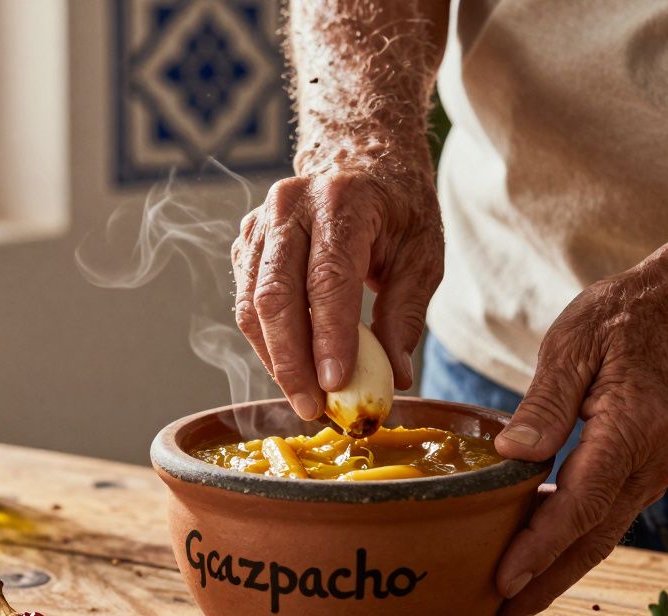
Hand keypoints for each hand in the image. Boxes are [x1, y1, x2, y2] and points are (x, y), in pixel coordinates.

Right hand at [231, 161, 442, 419]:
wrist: (358, 155)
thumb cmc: (397, 208)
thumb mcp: (422, 254)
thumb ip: (405, 314)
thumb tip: (396, 378)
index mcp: (343, 199)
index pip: (329, 277)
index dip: (328, 336)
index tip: (334, 384)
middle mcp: (291, 204)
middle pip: (276, 294)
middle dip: (291, 360)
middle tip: (312, 407)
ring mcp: (261, 221)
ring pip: (252, 302)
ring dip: (274, 358)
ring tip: (303, 397)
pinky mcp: (246, 241)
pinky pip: (246, 301)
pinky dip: (266, 341)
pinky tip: (291, 366)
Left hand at [491, 260, 667, 615]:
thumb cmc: (628, 315)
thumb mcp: (576, 342)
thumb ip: (546, 401)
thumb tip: (513, 454)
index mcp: (631, 429)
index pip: (580, 503)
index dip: (539, 547)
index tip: (502, 579)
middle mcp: (650, 461)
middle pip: (593, 538)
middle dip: (546, 583)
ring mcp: (654, 468)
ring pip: (602, 534)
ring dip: (559, 570)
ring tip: (513, 602)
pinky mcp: (647, 467)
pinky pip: (607, 514)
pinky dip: (574, 541)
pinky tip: (539, 554)